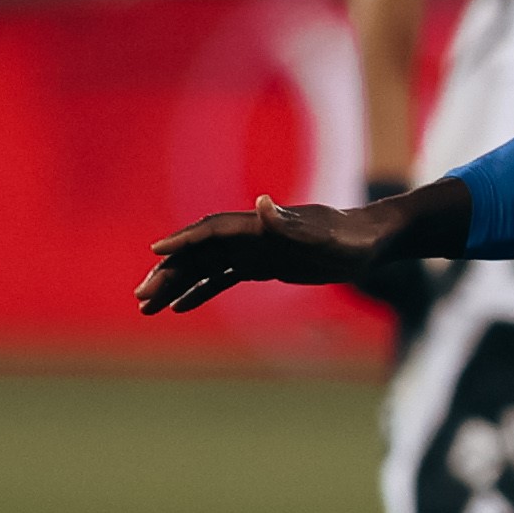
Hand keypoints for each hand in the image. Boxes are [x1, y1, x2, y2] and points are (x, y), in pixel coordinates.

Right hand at [138, 192, 440, 315]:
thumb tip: (262, 204)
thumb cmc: (351, 239)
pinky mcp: (263, 266)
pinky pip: (222, 279)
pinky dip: (200, 292)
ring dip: (176, 285)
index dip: (183, 241)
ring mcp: (254, 251)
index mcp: (259, 226)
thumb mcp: (325, 237)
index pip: (211, 231)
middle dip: (169, 273)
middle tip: (142, 297)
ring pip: (204, 268)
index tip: (156, 252)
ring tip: (149, 307)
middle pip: (199, 254)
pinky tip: (181, 307)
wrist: (371, 241)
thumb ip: (292, 225)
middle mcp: (250, 236)